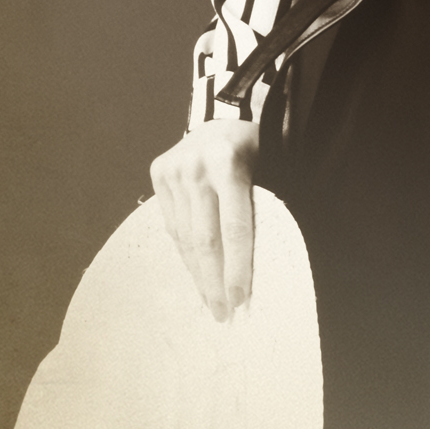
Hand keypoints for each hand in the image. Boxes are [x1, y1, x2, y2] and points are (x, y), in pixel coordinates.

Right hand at [149, 120, 261, 320]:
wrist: (222, 114)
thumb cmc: (256, 147)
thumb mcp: (271, 167)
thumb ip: (265, 206)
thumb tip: (264, 263)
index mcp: (228, 164)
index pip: (234, 228)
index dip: (237, 267)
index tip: (241, 298)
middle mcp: (195, 167)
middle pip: (206, 238)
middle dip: (214, 282)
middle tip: (223, 314)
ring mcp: (173, 170)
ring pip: (185, 236)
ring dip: (198, 273)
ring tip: (209, 302)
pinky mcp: (158, 174)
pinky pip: (173, 225)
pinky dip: (185, 253)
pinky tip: (196, 273)